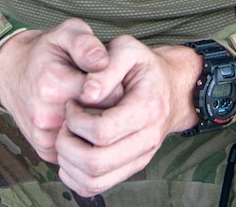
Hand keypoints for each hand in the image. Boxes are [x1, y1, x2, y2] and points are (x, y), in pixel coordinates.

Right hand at [0, 19, 109, 162]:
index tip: (104, 75)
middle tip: (96, 89)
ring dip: (93, 121)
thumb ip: (86, 43)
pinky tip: (75, 116)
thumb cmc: (45, 51)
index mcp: (53, 86)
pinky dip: (82, 135)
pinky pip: (78, 147)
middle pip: (101, 120)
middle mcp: (46, 116)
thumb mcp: (66, 33)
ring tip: (84, 101)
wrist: (12, 72)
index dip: (114, 83)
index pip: (109, 95)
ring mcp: (45, 137)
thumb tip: (102, 62)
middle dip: (106, 105)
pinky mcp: (46, 151)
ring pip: (91, 137)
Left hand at [51, 36, 203, 197]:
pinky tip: (71, 153)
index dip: (77, 120)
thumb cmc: (143, 66)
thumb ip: (106, 67)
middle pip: (96, 162)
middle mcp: (147, 140)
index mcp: (146, 109)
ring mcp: (140, 158)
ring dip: (69, 162)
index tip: (72, 103)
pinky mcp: (130, 168)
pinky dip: (74, 176)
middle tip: (65, 124)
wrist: (170, 88)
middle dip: (68, 144)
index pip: (102, 132)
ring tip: (68, 137)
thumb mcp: (127, 49)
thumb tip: (87, 94)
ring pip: (94, 180)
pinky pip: (95, 187)